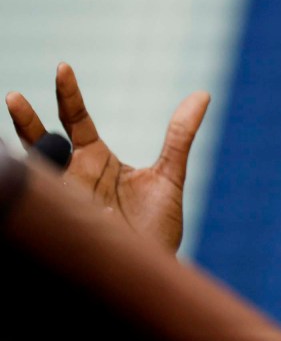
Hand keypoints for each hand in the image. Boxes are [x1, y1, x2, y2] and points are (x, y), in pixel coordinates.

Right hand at [5, 63, 209, 251]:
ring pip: (31, 169)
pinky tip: (17, 175)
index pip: (75, 120)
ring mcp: (63, 200)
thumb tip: (202, 95)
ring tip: (10, 123)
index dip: (68, 95)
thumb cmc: (157, 229)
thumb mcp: (170, 176)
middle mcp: (74, 176)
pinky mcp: (60, 224)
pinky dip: (25, 190)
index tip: (62, 67)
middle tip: (14, 97)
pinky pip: (35, 203)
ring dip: (18, 150)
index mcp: (97, 160)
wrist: (152, 273)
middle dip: (26, 120)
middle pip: (41, 140)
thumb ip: (180, 135)